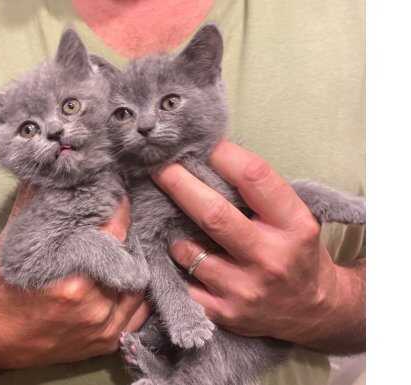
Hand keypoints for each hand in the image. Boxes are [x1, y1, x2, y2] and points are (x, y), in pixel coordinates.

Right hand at [0, 185, 149, 369]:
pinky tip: (128, 276)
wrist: (0, 340)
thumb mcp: (16, 241)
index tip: (119, 196)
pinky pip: (138, 312)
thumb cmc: (7, 287)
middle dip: (127, 235)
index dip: (119, 210)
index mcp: (73, 282)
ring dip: (134, 263)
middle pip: (130, 259)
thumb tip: (51, 173)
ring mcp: (104, 327)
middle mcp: (94, 307)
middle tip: (122, 221)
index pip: (114, 234)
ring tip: (125, 247)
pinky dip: (136, 292)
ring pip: (139, 285)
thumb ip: (34, 204)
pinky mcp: (109, 341)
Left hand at [153, 141, 364, 352]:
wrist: (313, 310)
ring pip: (190, 251)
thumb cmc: (297, 252)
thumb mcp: (294, 218)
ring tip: (172, 222)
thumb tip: (209, 158)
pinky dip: (178, 264)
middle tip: (159, 166)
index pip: (254, 178)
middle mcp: (271, 258)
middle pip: (213, 214)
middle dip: (179, 184)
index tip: (202, 144)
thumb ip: (259, 194)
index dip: (222, 154)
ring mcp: (247, 289)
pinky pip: (185, 282)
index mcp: (294, 226)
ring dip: (175, 232)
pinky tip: (180, 253)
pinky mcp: (226, 312)